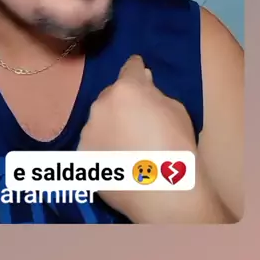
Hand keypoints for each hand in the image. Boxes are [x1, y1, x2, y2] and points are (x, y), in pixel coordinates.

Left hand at [78, 55, 209, 223]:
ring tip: (127, 146)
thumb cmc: (177, 147)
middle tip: (137, 120)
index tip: (140, 72)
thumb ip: (155, 93)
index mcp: (126, 89)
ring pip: (100, 119)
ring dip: (110, 124)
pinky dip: (102, 146)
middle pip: (112, 95)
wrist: (164, 191)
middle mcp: (101, 104)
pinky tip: (118, 160)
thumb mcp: (176, 109)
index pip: (130, 67)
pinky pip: (93, 142)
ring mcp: (88, 129)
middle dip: (123, 102)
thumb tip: (143, 83)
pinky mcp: (82, 154)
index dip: (137, 70)